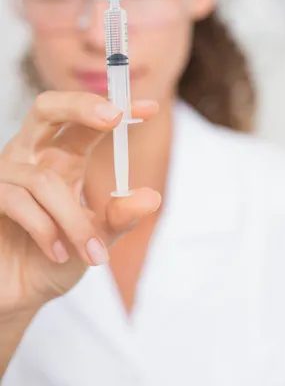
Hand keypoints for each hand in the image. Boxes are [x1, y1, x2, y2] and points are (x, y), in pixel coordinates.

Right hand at [0, 92, 160, 315]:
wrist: (20, 295)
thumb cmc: (55, 260)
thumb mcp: (97, 238)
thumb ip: (120, 217)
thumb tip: (152, 197)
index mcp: (61, 158)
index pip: (87, 123)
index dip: (115, 107)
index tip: (151, 107)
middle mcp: (32, 157)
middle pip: (46, 108)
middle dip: (80, 106)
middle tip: (112, 117)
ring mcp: (6, 176)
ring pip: (43, 181)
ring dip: (73, 221)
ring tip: (92, 253)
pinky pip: (18, 202)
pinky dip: (46, 230)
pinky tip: (59, 253)